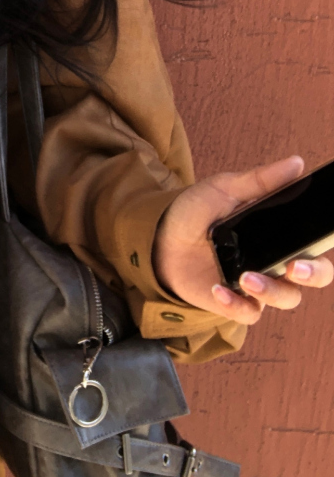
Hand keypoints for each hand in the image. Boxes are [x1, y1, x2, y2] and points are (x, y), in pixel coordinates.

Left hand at [152, 155, 333, 323]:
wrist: (158, 236)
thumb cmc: (196, 211)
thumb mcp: (224, 189)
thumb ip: (260, 180)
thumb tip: (297, 163)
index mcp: (279, 234)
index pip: (316, 244)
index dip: (324, 247)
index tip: (320, 241)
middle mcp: (274, 261)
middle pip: (314, 277)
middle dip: (314, 275)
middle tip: (295, 267)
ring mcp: (256, 284)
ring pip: (286, 298)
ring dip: (271, 291)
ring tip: (245, 277)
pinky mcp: (234, 301)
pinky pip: (249, 313)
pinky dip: (236, 305)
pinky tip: (218, 289)